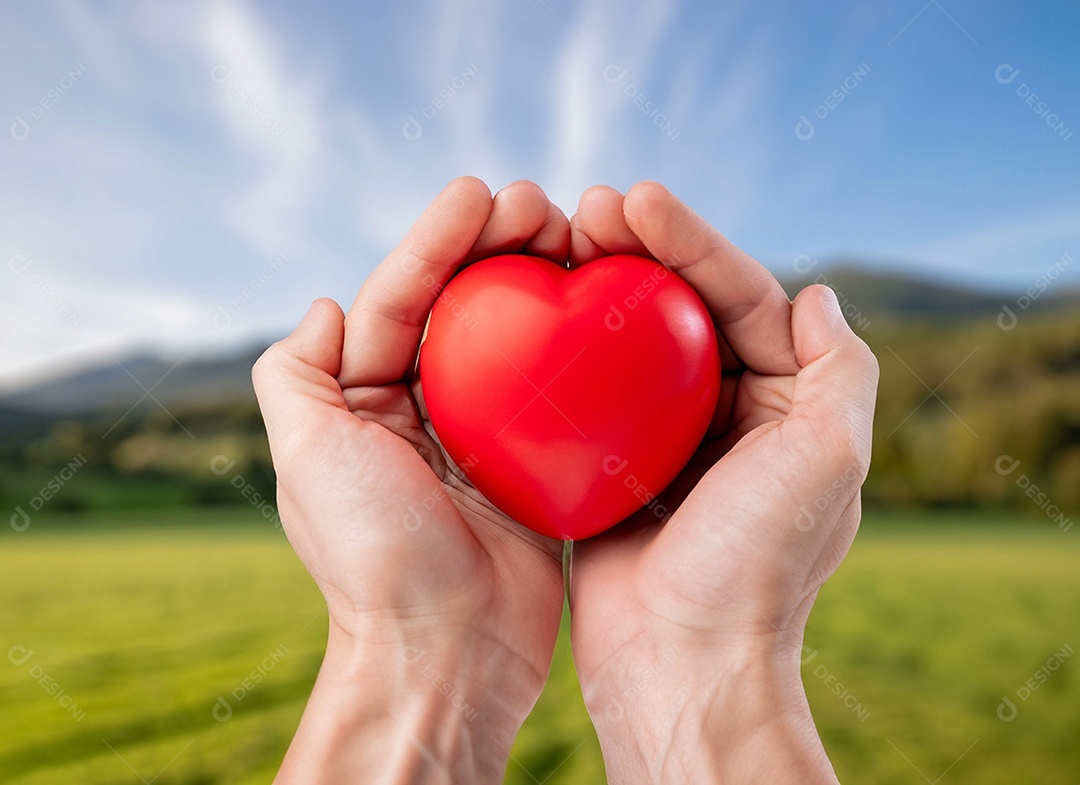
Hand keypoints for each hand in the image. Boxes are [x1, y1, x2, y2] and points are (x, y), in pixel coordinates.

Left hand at [254, 178, 570, 783]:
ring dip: (537, 286)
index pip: (397, 301)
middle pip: (458, 311)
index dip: (435, 242)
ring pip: (510, 344)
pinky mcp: (532, 470)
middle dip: (493, 249)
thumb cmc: (374, 559)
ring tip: (573, 236)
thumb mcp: (307, 457)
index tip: (480, 192)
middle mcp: (419, 416)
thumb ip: (296, 376)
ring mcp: (480, 442)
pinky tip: (603, 311)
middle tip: (539, 204)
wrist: (446, 655)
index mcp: (363, 406)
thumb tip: (326, 304)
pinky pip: (554, 396)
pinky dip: (574, 351)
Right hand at [566, 182, 878, 782]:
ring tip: (552, 241)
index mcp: (782, 405)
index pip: (740, 296)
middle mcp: (727, 415)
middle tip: (586, 207)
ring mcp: (664, 441)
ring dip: (594, 289)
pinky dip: (560, 353)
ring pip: (625, 345)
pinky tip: (525, 316)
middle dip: (637, 249)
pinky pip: (585, 395)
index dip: (693, 239)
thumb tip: (818, 294)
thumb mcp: (825, 464)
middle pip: (679, 309)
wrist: (681, 665)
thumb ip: (840, 374)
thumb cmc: (755, 568)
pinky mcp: (610, 468)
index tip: (635, 198)